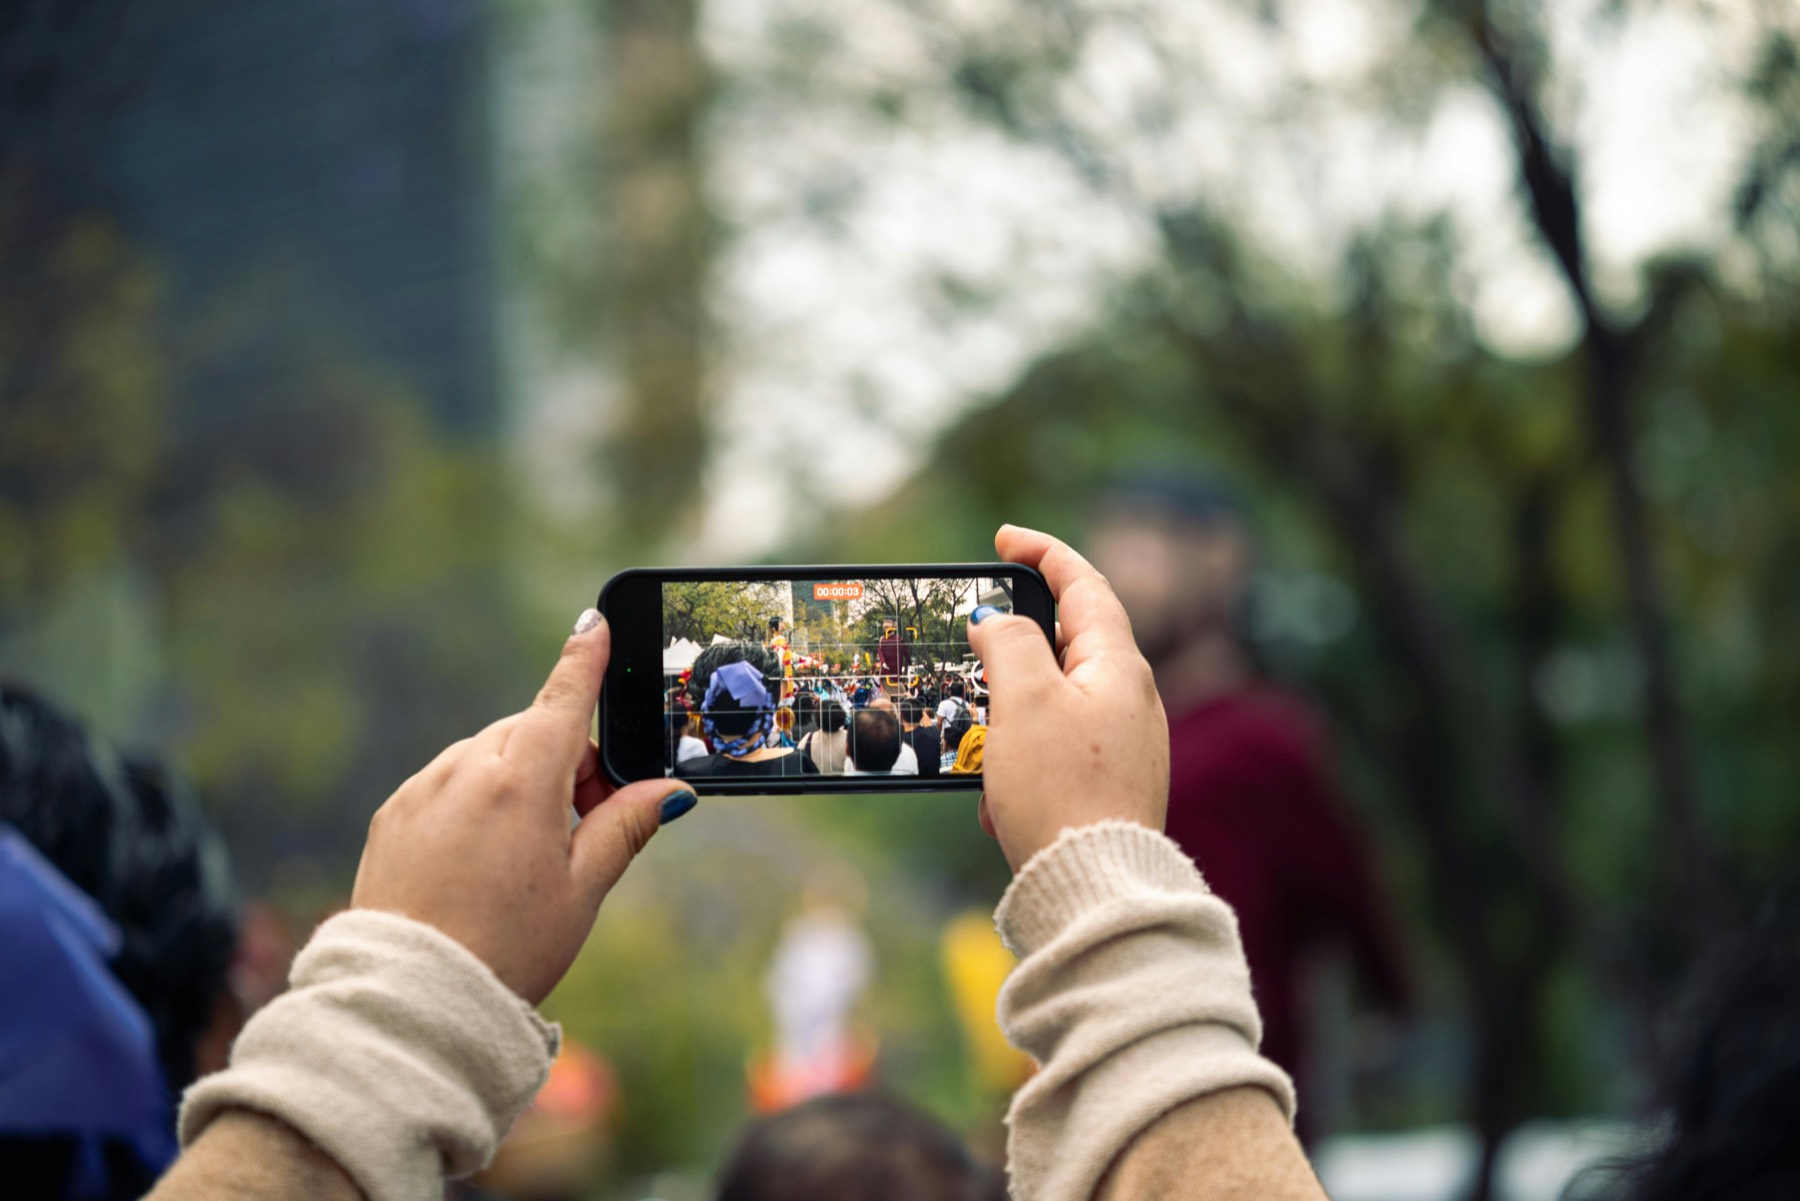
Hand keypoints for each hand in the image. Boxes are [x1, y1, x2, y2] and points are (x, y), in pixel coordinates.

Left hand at [351, 610, 695, 1003]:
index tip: (595, 622)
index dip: (585, 658)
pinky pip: (448, 783)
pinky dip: (475, 800)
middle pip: (531, 733)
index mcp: (521, 783)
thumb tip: (670, 790)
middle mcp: (466, 770)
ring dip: (518, 780)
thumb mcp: (582, 889)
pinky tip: (482, 860)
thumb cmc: (507, 949)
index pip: (563, 698)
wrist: (411, 999)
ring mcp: (423, 789)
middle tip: (586, 822)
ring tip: (528, 855)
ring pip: (488, 756)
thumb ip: (625, 825)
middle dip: (565, 760)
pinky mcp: (395, 813)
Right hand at [969, 525, 1168, 870]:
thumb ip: (1008, 643)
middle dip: (1016, 646)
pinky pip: (1055, 755)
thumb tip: (996, 621)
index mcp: (1119, 666)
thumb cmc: (1060, 790)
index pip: (1085, 585)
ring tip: (980, 747)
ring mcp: (1123, 746)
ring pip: (1054, 704)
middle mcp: (1131, 700)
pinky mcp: (1107, 787)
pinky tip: (1000, 804)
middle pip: (1070, 643)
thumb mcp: (1023, 700)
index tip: (1004, 539)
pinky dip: (1019, 764)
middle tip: (974, 643)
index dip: (1043, 552)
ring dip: (1009, 717)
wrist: (1093, 890)